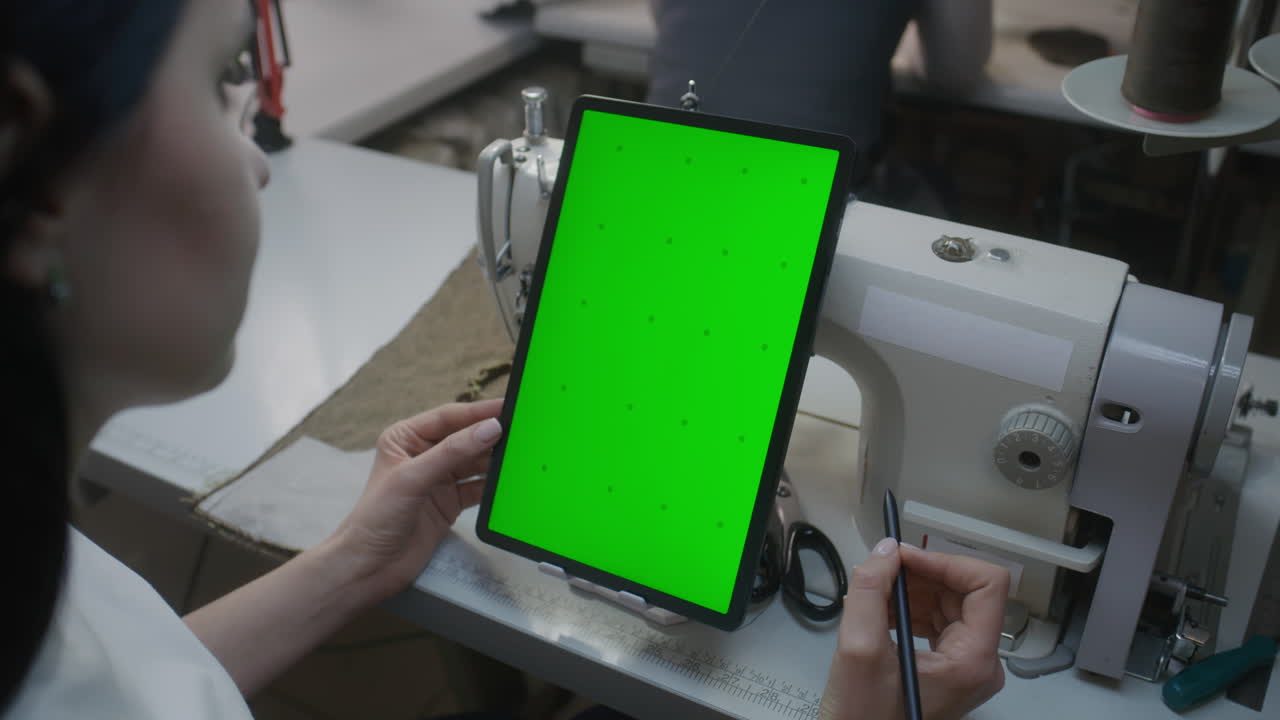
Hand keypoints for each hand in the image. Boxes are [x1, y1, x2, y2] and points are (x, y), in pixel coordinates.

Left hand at [323, 398, 503, 603]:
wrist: (368, 568)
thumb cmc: (375, 519)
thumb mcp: (413, 478)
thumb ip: (452, 452)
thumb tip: (488, 429)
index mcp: (405, 438)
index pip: (449, 417)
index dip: (479, 411)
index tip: (507, 408)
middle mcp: (423, 455)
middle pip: (465, 438)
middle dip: (491, 435)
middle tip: (522, 429)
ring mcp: (438, 479)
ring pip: (474, 462)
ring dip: (494, 460)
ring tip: (520, 455)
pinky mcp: (449, 502)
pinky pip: (477, 487)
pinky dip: (492, 485)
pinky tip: (507, 482)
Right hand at [821, 539, 1008, 719]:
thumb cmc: (863, 716)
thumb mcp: (859, 649)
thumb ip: (870, 592)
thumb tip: (885, 550)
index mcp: (974, 660)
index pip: (988, 583)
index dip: (946, 561)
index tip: (905, 558)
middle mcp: (982, 662)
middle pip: (968, 591)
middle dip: (923, 575)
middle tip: (881, 572)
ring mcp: (968, 666)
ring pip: (951, 602)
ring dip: (912, 590)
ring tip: (874, 596)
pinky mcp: (952, 667)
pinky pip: (939, 620)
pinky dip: (910, 608)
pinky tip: (880, 613)